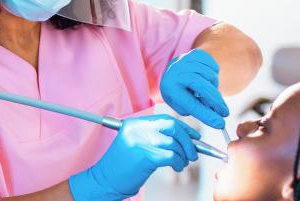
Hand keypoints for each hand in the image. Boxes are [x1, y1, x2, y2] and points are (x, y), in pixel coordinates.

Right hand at [69, 115, 199, 200]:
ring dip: (184, 155)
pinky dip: (178, 163)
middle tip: (193, 152)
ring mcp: (141, 141)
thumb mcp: (136, 144)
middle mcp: (138, 129)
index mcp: (135, 123)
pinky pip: (172, 157)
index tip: (194, 136)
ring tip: (181, 163)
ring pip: (175, 144)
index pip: (165, 120)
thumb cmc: (122, 166)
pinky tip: (176, 167)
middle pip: (173, 127)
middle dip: (188, 141)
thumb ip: (155, 136)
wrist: (105, 180)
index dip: (184, 127)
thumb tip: (185, 138)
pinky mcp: (145, 156)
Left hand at [160, 49, 229, 128]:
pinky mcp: (195, 53)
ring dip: (213, 88)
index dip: (206, 114)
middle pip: (202, 87)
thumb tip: (218, 121)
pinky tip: (206, 79)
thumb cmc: (180, 93)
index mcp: (169, 87)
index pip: (191, 103)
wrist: (175, 72)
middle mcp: (176, 71)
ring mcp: (186, 60)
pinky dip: (214, 75)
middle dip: (216, 102)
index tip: (220, 123)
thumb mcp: (184, 105)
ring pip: (210, 76)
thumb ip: (200, 111)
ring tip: (207, 92)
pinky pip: (214, 67)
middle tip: (225, 113)